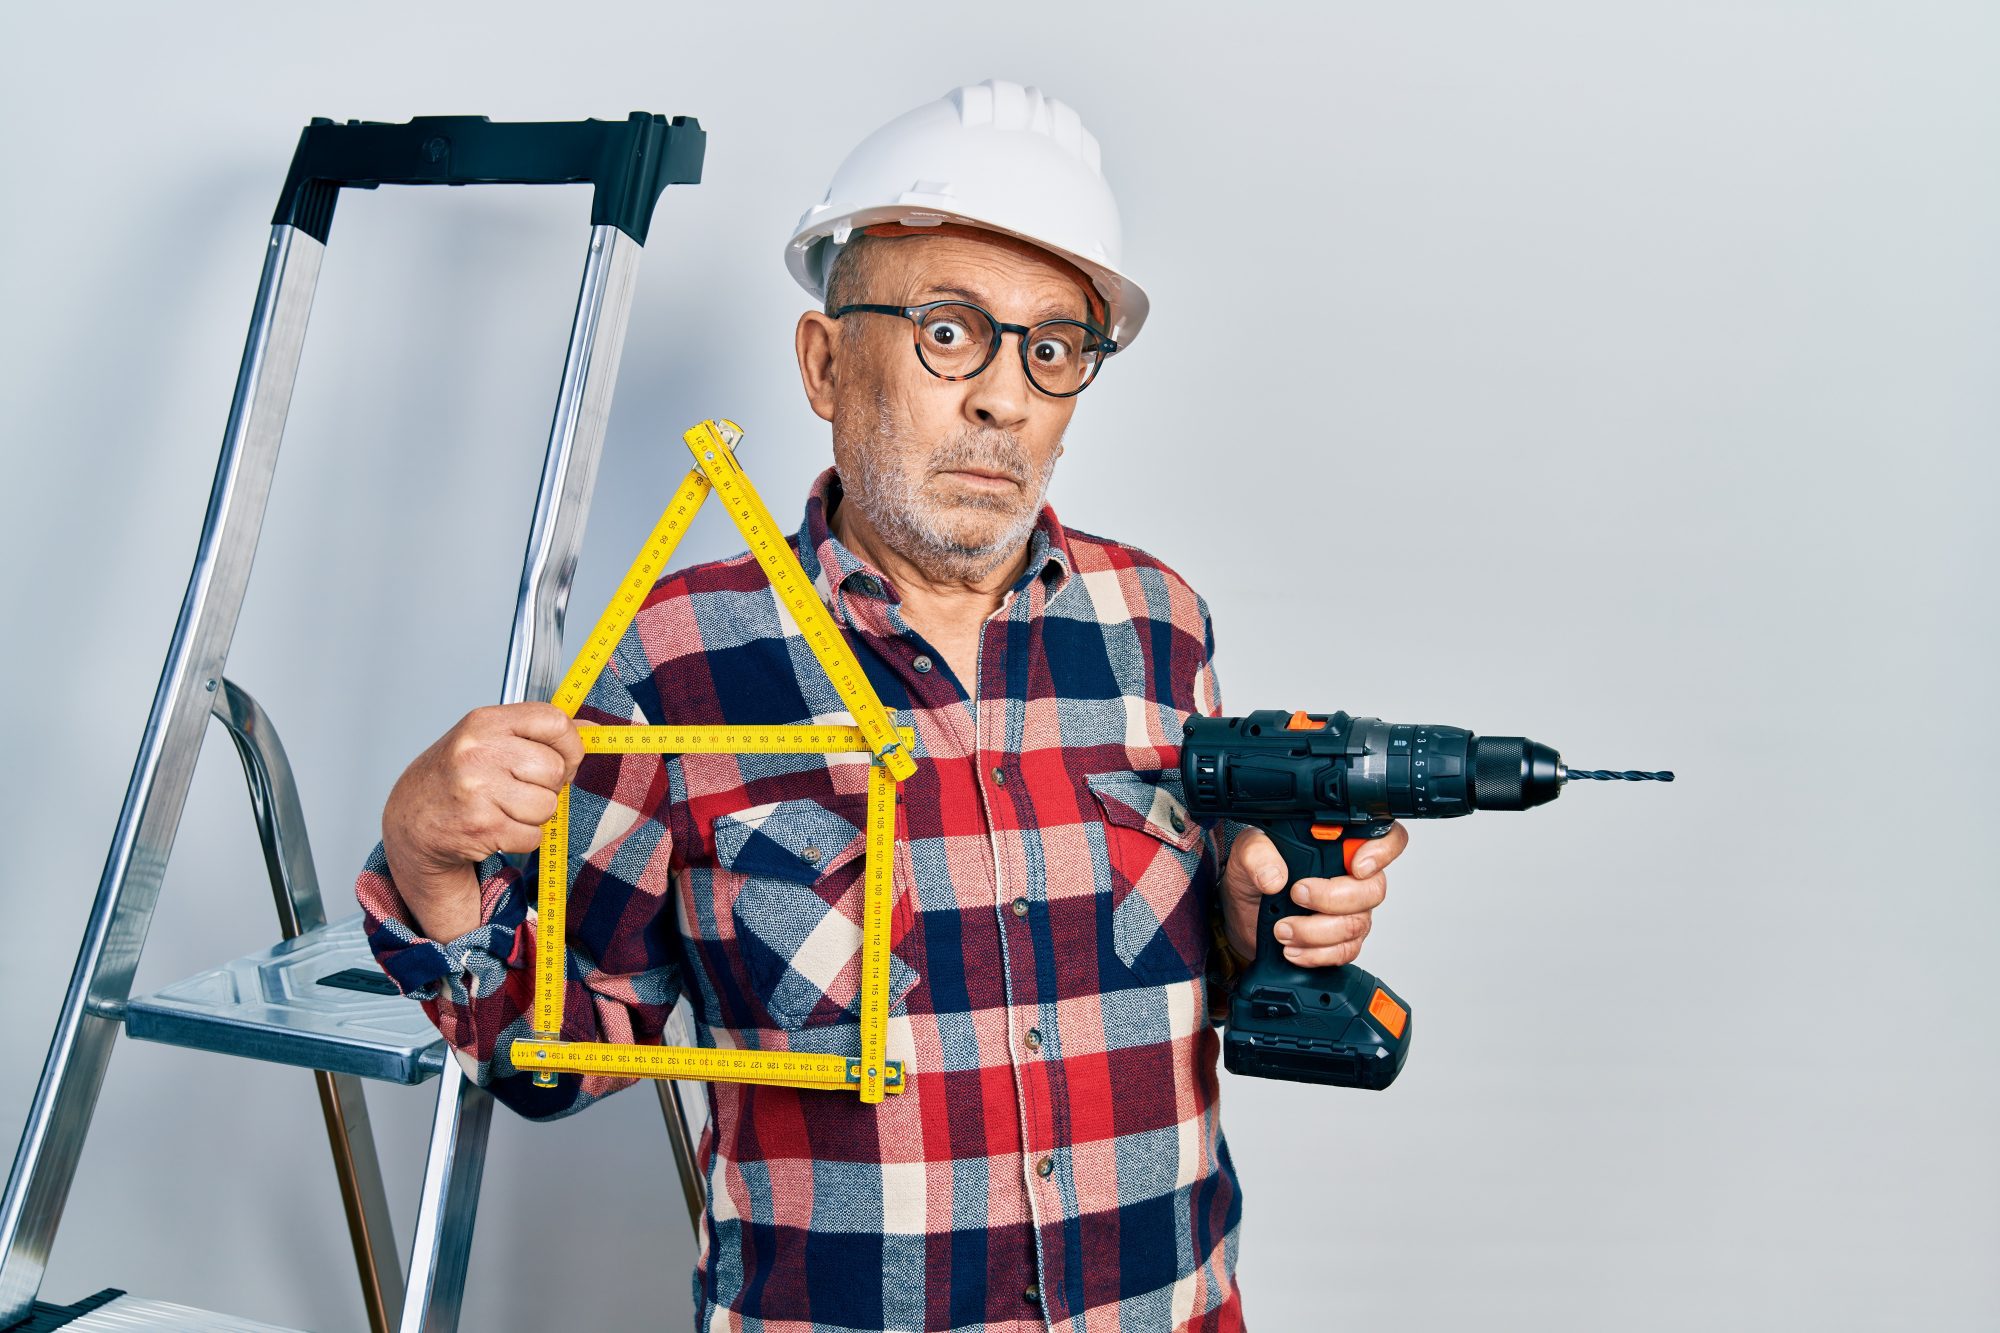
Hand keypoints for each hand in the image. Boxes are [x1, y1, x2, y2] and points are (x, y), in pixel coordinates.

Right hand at [382, 703, 583, 938]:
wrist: (412, 821)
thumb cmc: (457, 777)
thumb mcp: (491, 740)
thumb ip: (539, 732)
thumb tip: (593, 728)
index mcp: (485, 722)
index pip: (554, 721)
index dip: (570, 745)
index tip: (563, 759)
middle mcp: (478, 752)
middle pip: (554, 770)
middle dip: (549, 786)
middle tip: (523, 789)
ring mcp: (477, 790)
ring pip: (547, 806)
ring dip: (535, 815)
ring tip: (506, 808)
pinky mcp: (481, 828)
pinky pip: (532, 836)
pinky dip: (522, 838)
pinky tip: (497, 827)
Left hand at [1219, 822, 1409, 967]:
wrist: (1242, 912)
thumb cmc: (1254, 874)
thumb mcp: (1247, 852)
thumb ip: (1258, 854)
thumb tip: (1275, 877)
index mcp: (1338, 844)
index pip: (1385, 839)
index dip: (1383, 851)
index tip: (1357, 866)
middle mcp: (1352, 876)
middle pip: (1373, 890)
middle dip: (1333, 898)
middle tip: (1297, 894)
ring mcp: (1350, 910)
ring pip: (1357, 925)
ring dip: (1316, 931)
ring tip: (1283, 928)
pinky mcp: (1341, 940)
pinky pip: (1345, 952)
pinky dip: (1316, 954)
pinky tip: (1293, 949)